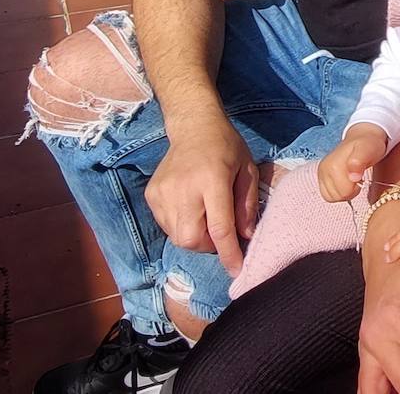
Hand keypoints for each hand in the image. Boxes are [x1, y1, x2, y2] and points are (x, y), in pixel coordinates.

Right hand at [145, 114, 256, 276]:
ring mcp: (163, 193)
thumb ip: (248, 204)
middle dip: (209, 246)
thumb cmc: (226, 148)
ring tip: (206, 214)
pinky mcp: (151, 195)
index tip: (238, 271)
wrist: (193, 127)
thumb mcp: (248, 170)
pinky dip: (182, 226)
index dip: (229, 254)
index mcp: (212, 180)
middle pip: (192, 239)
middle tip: (221, 231)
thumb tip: (245, 236)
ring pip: (178, 237)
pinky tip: (192, 208)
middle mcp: (184, 188)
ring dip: (196, 236)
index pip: (219, 227)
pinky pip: (167, 226)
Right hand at [319, 125, 388, 201]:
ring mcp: (321, 173)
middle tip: (358, 177)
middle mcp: (324, 169)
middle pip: (338, 196)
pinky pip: (328, 195)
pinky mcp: (321, 177)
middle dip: (350, 190)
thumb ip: (360, 162)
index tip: (361, 177)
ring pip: (332, 197)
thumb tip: (353, 177)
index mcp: (334, 165)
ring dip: (344, 192)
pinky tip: (345, 181)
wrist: (362, 136)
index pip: (344, 193)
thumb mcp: (369, 150)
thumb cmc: (368, 145)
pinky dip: (338, 192)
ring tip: (352, 178)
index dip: (356, 188)